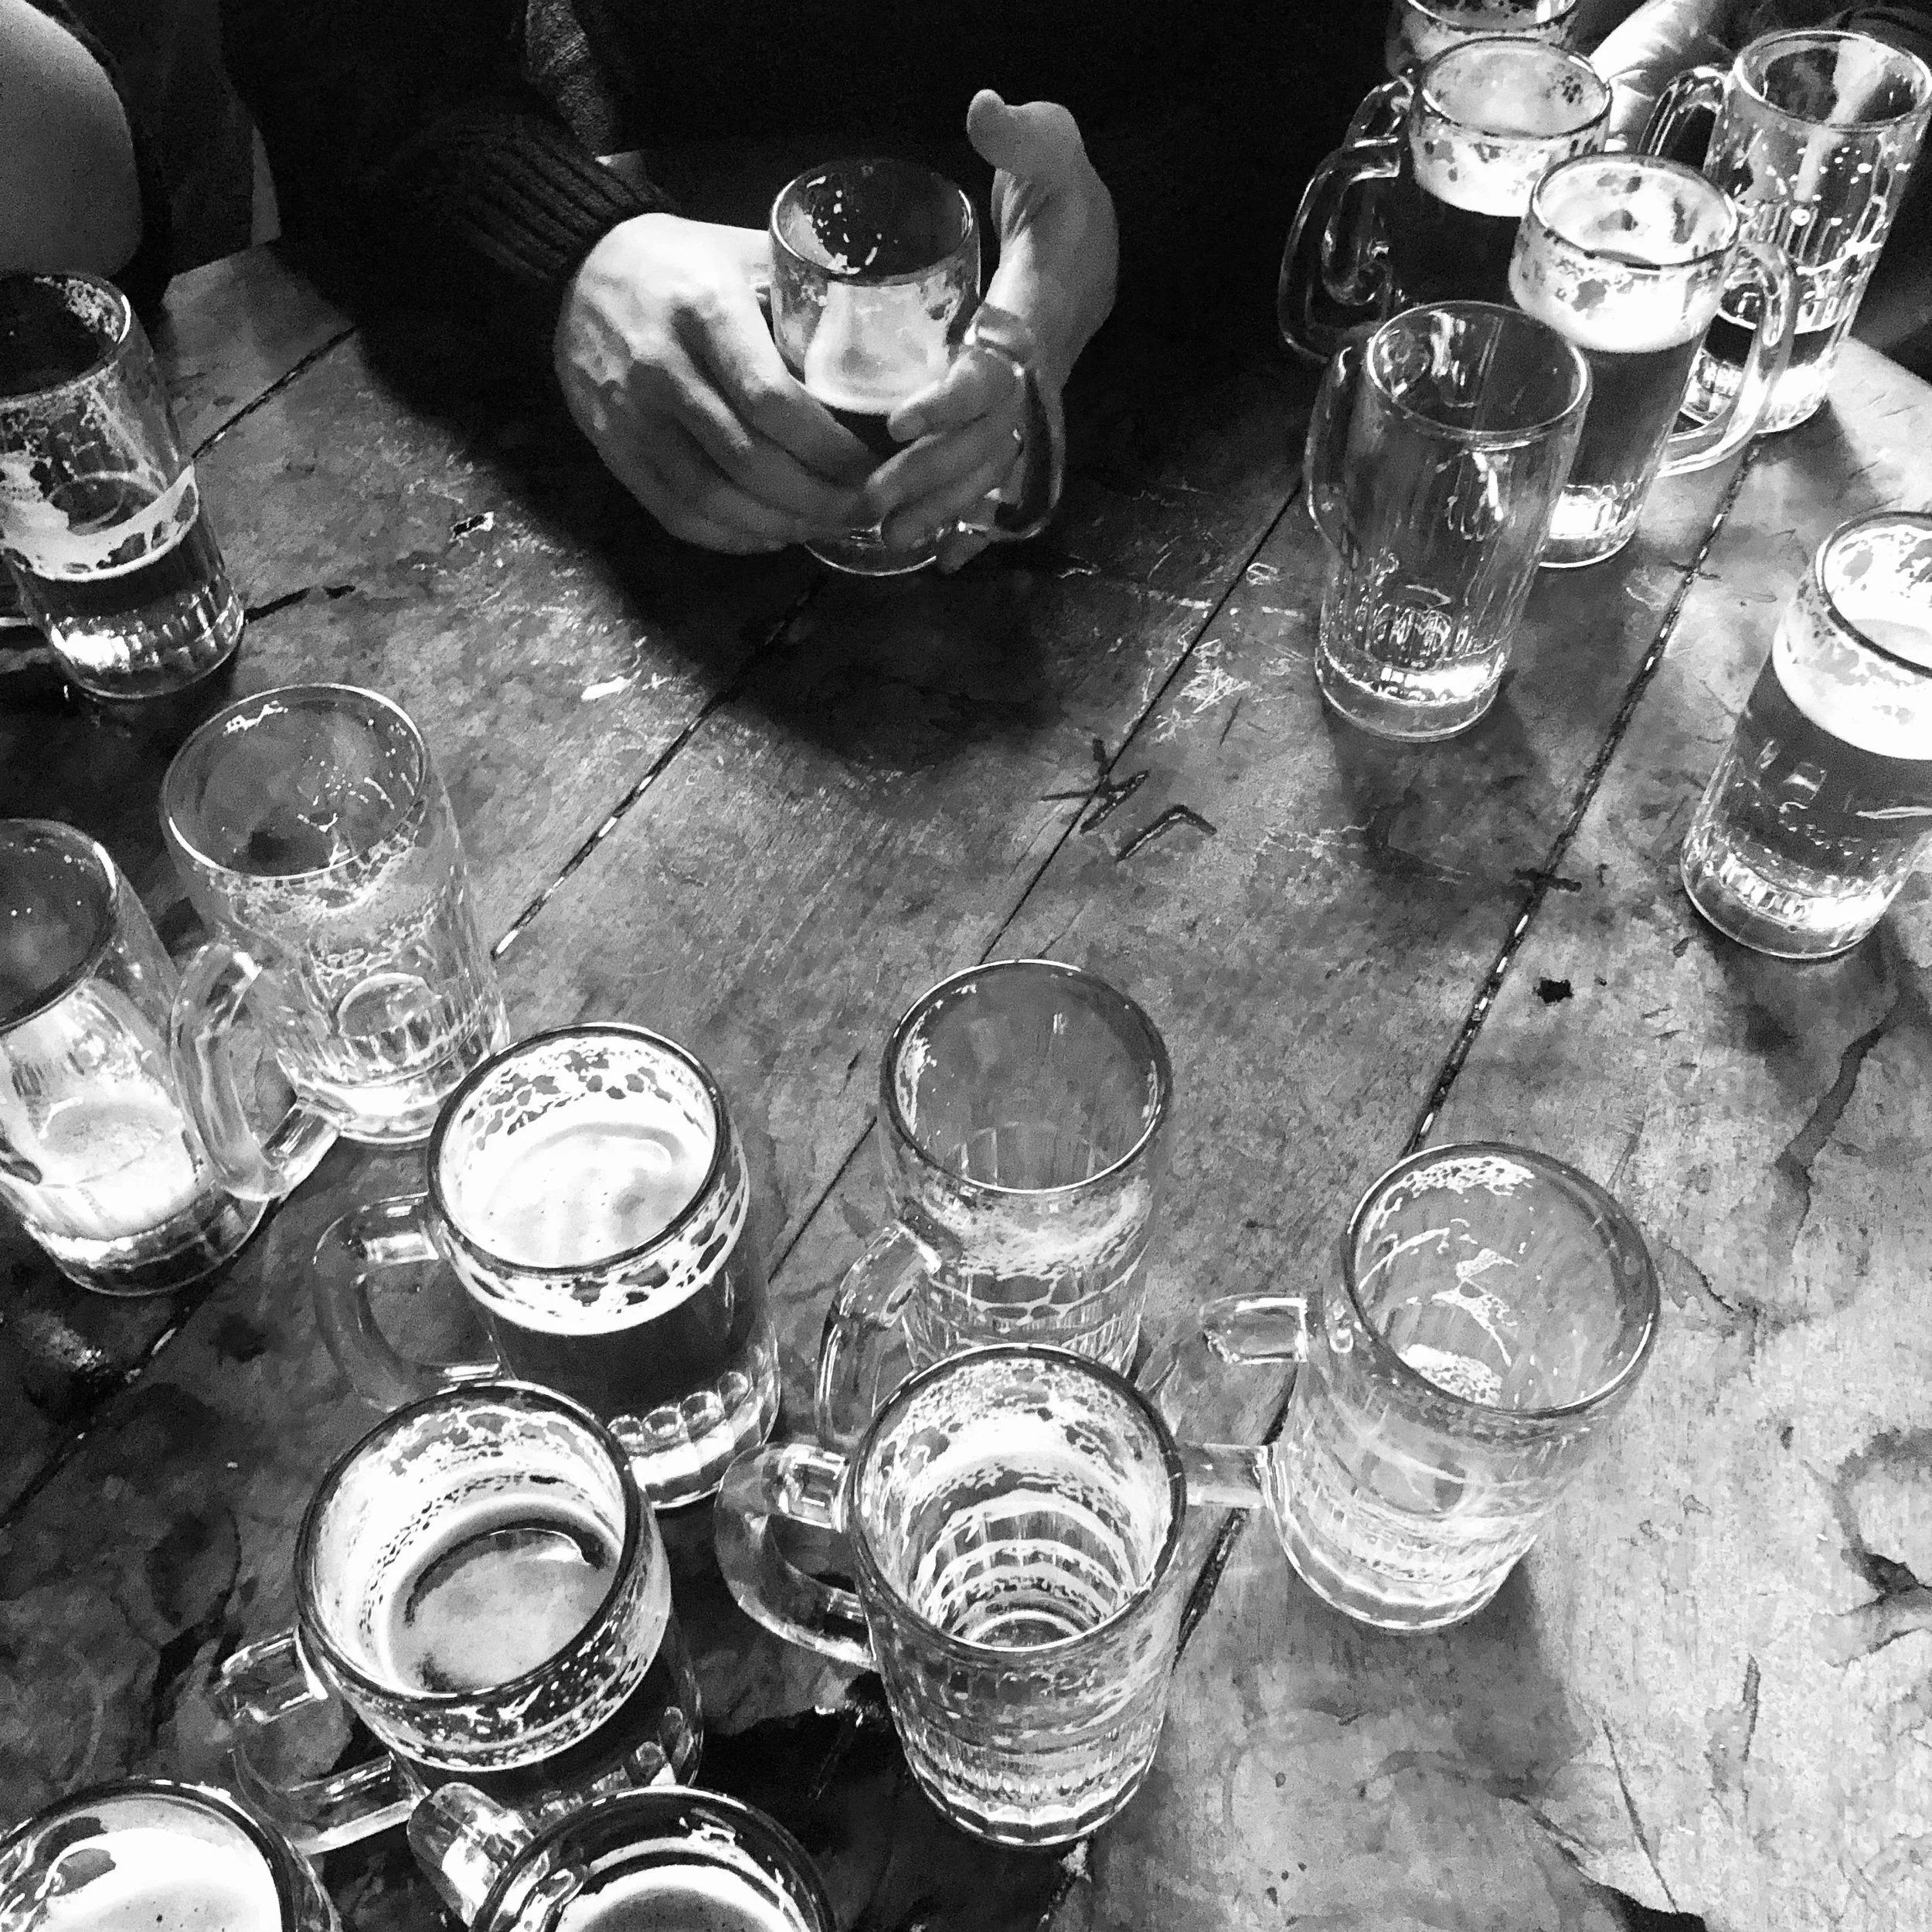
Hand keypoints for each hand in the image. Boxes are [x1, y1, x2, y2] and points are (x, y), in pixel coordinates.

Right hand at [554, 213, 872, 552]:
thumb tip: (882, 355)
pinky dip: (730, 536)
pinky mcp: (612, 449)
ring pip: (712, 497)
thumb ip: (806, 299)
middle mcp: (662, 367)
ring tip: (826, 526)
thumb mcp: (745, 255)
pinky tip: (772, 534)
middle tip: (864, 510)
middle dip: (817, 499)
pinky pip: (675, 512)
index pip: (773, 400)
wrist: (580, 269)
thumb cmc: (682, 262)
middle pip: (749, 460)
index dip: (829, 448)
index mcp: (704, 310)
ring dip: (779, 525)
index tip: (873, 465)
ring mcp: (631, 415)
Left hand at [859, 90, 1117, 570]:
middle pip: (985, 443)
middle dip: (933, 479)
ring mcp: (1026, 403)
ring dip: (941, 510)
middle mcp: (1033, 374)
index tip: (902, 420)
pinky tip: (941, 558)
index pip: (993, 372)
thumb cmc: (1067, 197)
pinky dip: (972, 523)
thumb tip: (986, 111)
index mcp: (1034, 320)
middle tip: (876, 502)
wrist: (1091, 244)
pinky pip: (995, 478)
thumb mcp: (1058, 151)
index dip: (951, 399)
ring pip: (986, 471)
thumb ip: (1028, 135)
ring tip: (887, 537)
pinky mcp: (1012, 416)